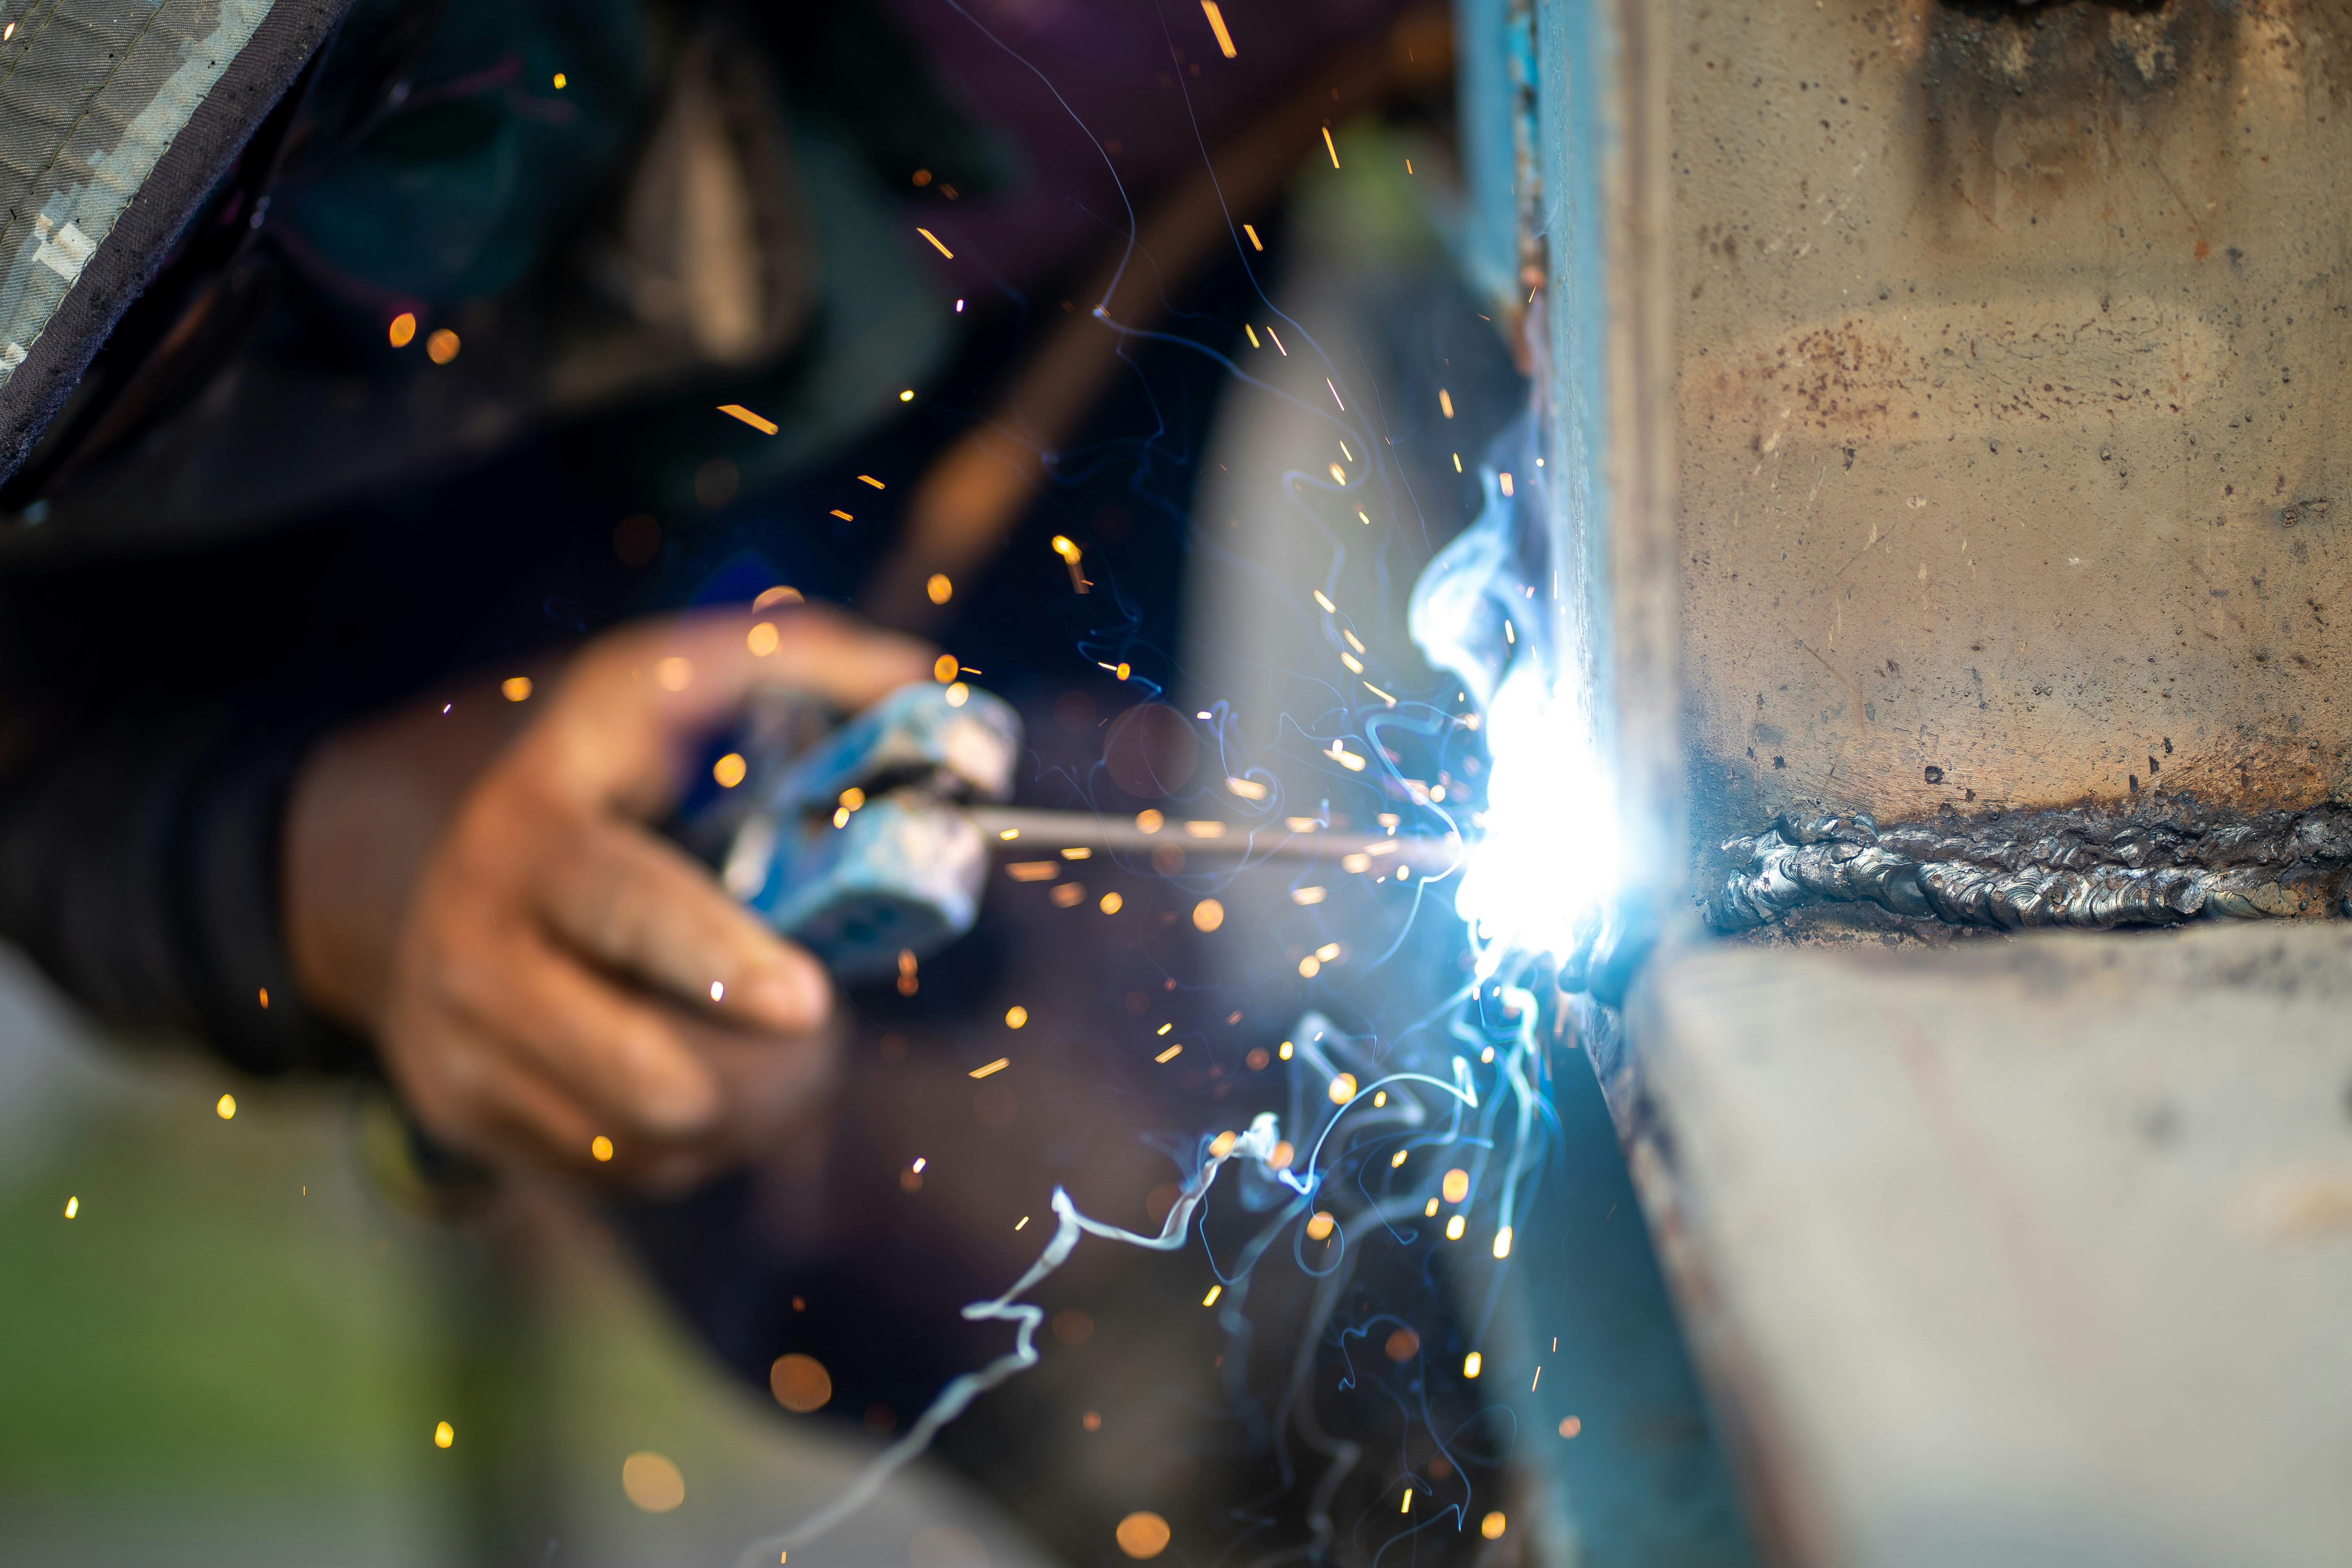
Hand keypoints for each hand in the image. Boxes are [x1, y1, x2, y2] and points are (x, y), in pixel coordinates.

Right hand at [286, 608, 935, 1186]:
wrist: (423, 864)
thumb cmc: (605, 769)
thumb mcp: (678, 681)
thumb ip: (807, 667)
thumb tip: (924, 683)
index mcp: (533, 828)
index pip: (623, 905)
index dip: (716, 955)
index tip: (807, 997)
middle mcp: (474, 943)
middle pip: (640, 1069)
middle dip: (760, 1067)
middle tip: (813, 1016)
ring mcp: (456, 1043)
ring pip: (645, 1137)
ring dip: (740, 1105)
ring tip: (763, 1036)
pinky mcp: (465, 1116)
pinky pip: (623, 1169)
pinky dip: (688, 1136)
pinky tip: (692, 1060)